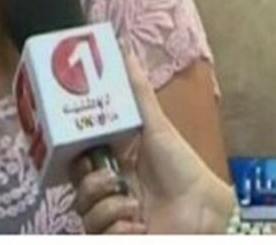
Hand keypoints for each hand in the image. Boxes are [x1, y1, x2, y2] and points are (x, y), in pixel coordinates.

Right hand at [69, 50, 235, 233]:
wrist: (204, 208)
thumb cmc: (183, 167)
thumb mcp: (156, 126)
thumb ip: (137, 92)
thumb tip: (125, 49)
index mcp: (115, 164)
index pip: (78, 161)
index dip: (71, 157)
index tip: (70, 147)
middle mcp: (111, 191)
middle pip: (77, 189)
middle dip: (90, 183)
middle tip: (111, 178)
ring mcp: (114, 217)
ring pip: (85, 213)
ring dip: (109, 207)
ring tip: (135, 206)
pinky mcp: (118, 236)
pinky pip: (98, 234)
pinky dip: (118, 229)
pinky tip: (140, 225)